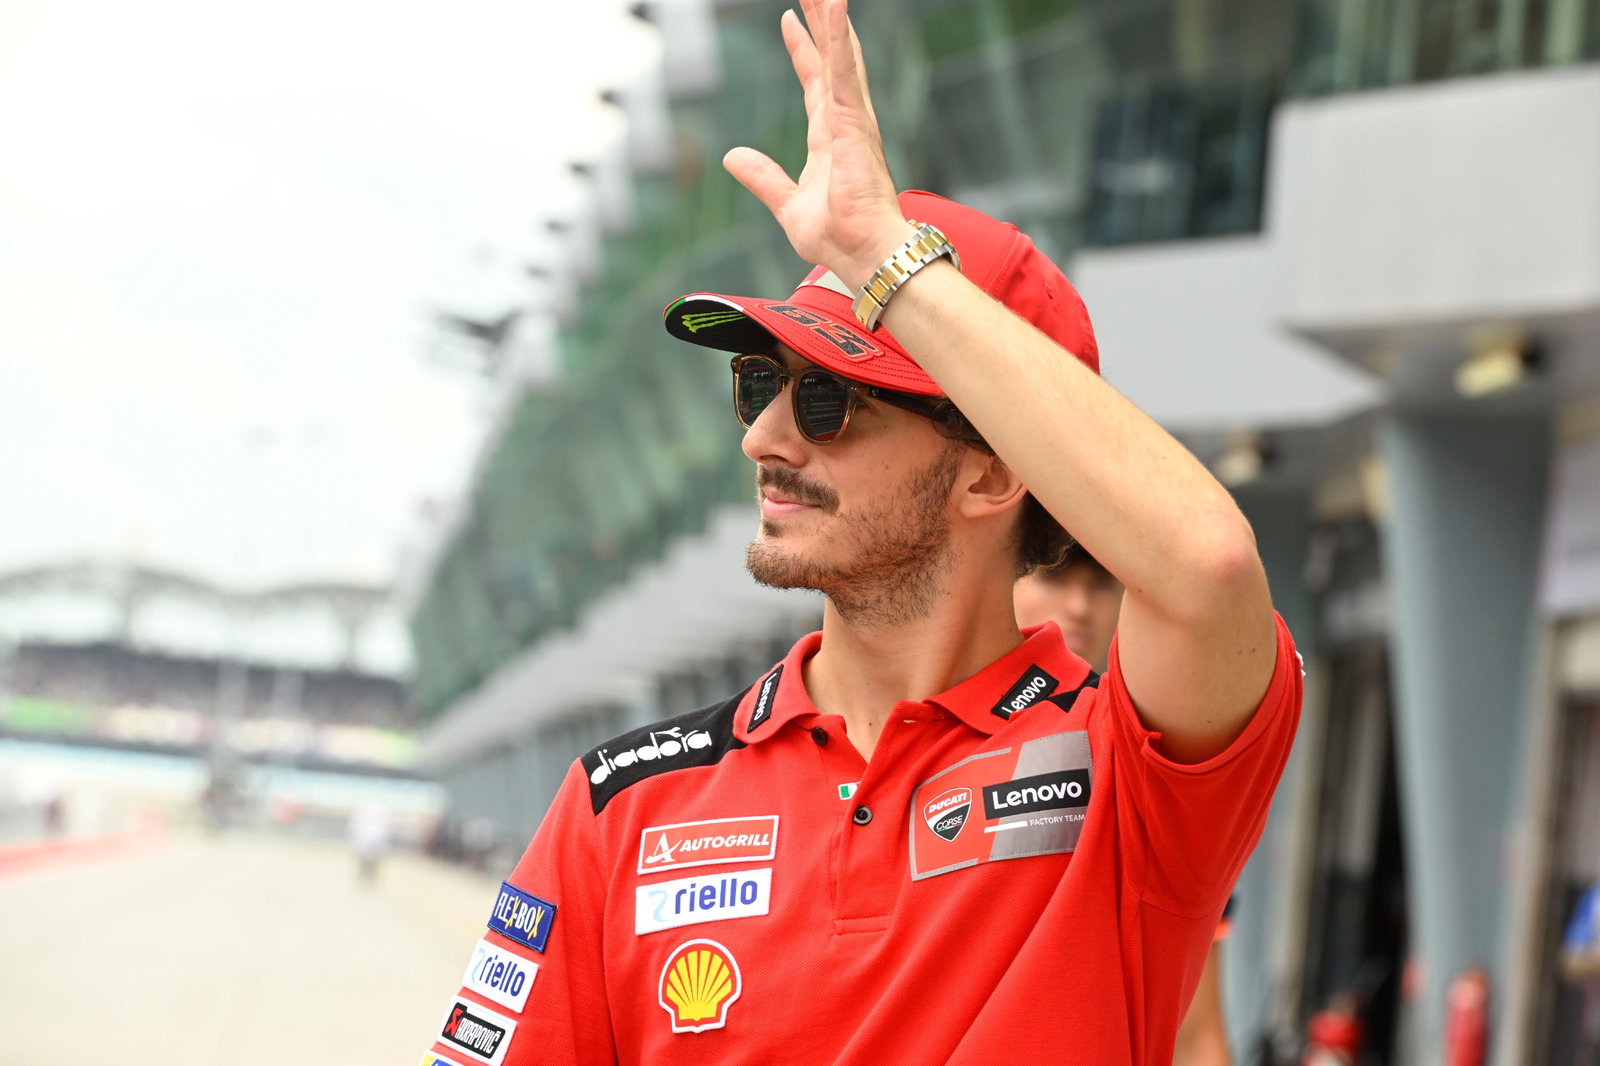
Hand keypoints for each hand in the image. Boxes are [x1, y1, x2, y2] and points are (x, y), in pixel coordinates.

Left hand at [723, 0, 909, 287]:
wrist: (862, 255)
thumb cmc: (837, 237)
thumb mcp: (786, 203)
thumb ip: (763, 177)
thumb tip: (733, 157)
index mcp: (829, 138)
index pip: (813, 81)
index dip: (801, 49)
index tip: (789, 20)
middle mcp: (844, 121)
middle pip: (830, 57)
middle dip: (820, 19)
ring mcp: (852, 119)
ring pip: (839, 53)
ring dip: (830, 17)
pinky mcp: (853, 123)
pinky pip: (844, 71)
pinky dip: (838, 39)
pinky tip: (834, 7)